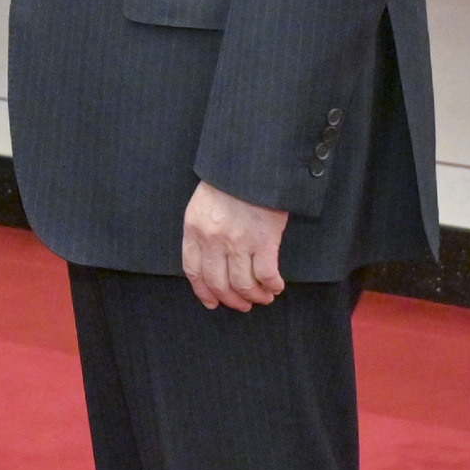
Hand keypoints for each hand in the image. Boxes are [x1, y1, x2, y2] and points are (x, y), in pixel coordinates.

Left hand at [182, 180, 287, 311]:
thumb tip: (211, 259)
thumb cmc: (228, 180)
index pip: (194, 270)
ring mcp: (238, 242)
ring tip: (262, 297)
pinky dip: (271, 286)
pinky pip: (266, 275)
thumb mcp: (203, 202)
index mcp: (194, 228)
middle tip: (242, 305)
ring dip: (254, 296)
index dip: (203, 291)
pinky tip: (275, 287)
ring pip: (243, 285)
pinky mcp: (264, 241)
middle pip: (218, 283)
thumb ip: (203, 229)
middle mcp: (213, 239)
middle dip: (231, 300)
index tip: (212, 302)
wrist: (251, 163)